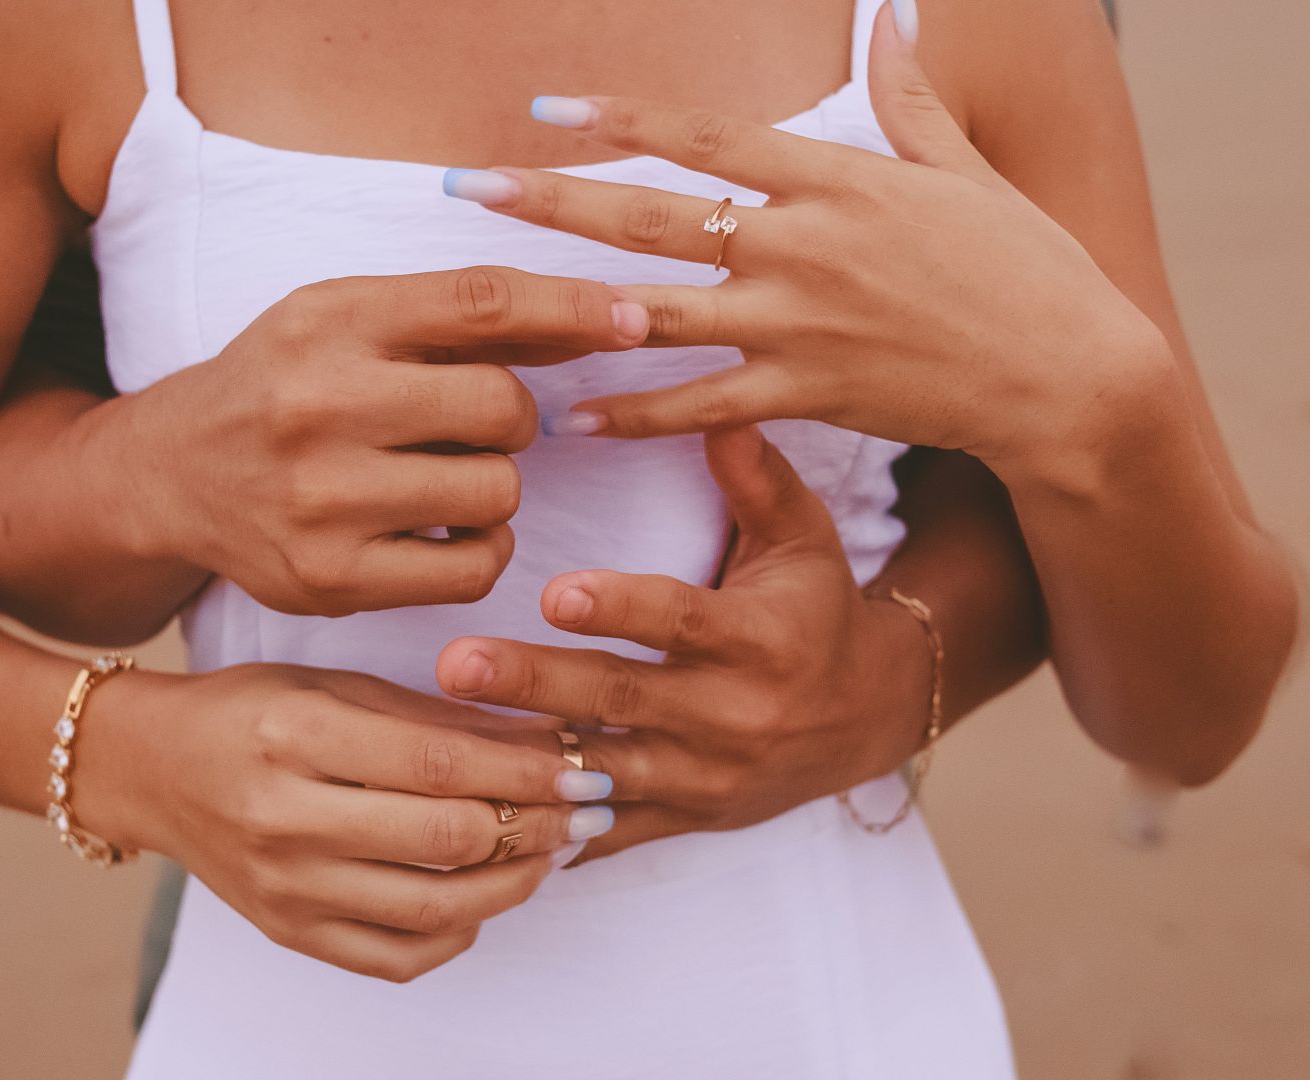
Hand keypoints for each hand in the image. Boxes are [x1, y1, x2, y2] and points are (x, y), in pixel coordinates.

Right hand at [97, 267, 648, 615]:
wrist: (170, 475)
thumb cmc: (284, 387)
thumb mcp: (345, 321)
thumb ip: (454, 320)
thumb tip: (601, 313)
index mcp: (330, 320)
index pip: (479, 302)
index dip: (573, 307)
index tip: (634, 319)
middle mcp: (318, 403)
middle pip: (501, 406)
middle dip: (514, 418)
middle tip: (476, 427)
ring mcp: (321, 498)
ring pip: (496, 492)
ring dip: (495, 487)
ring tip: (442, 480)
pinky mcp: (329, 578)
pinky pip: (473, 567)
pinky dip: (479, 551)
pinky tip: (436, 534)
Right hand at [97, 664, 617, 981]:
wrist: (152, 770)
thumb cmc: (252, 712)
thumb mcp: (336, 687)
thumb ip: (437, 716)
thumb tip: (544, 738)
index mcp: (299, 735)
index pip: (441, 764)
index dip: (527, 770)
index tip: (585, 766)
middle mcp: (287, 818)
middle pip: (447, 839)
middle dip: (537, 825)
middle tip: (585, 809)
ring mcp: (287, 887)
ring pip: (434, 908)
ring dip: (514, 884)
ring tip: (551, 854)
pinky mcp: (289, 932)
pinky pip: (396, 957)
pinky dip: (457, 933)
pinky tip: (484, 897)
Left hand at [432, 426, 931, 862]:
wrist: (864, 719)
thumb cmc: (816, 609)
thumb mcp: (803, 537)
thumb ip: (757, 477)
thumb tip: (718, 411)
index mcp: (760, 640)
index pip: (682, 622)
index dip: (621, 609)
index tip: (554, 591)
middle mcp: (735, 716)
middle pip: (623, 699)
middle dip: (535, 683)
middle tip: (453, 663)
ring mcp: (707, 777)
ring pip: (606, 775)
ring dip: (526, 760)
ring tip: (445, 741)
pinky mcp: (685, 819)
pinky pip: (610, 834)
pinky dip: (550, 831)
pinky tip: (482, 813)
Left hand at [441, 5, 1170, 469]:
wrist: (1071, 374)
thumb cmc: (1026, 269)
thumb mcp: (966, 169)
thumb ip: (910, 96)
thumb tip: (892, 14)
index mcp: (837, 178)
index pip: (707, 136)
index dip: (622, 117)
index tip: (549, 107)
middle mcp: (804, 243)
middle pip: (653, 215)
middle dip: (555, 198)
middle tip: (471, 187)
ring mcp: (800, 321)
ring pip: (659, 309)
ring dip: (572, 306)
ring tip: (495, 306)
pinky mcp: (809, 393)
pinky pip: (701, 405)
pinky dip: (637, 413)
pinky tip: (576, 417)